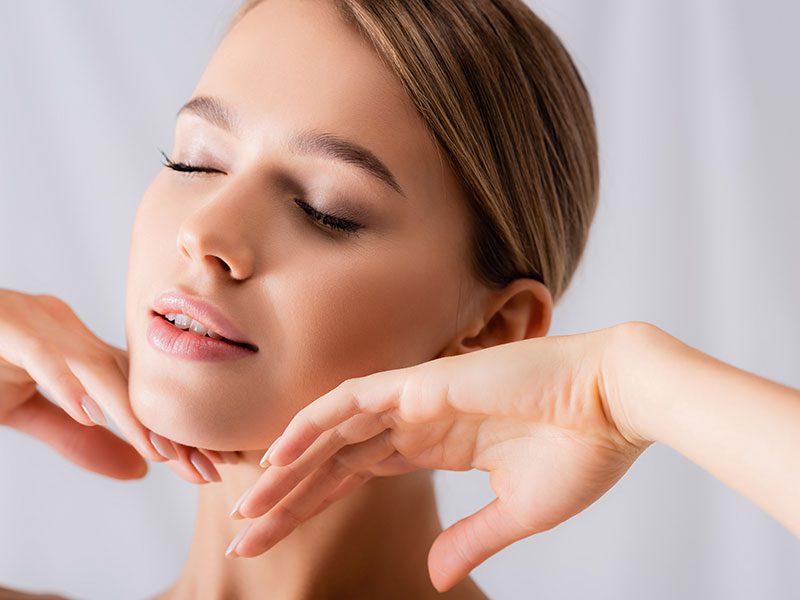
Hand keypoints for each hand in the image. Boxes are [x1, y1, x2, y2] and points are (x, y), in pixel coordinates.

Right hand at [0, 289, 224, 482]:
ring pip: (95, 366)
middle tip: (206, 467)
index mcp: (75, 345)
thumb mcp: (24, 411)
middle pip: (129, 379)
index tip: (209, 464)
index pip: (136, 389)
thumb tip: (138, 470)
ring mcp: (34, 320)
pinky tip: (89, 411)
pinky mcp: (2, 323)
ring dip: (129, 412)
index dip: (172, 426)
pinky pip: (40, 351)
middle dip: (168, 425)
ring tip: (162, 451)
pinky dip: (64, 381)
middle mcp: (65, 326)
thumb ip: (77, 437)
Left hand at [226, 322, 651, 591]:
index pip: (355, 475)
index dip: (313, 505)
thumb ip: (470, 539)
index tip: (275, 540)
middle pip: (333, 459)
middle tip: (245, 538)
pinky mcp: (425, 381)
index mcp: (435, 445)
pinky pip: (352, 400)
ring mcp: (417, 399)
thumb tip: (433, 574)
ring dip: (289, 467)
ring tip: (250, 507)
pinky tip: (277, 455)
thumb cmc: (582, 452)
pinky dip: (312, 423)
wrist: (619, 403)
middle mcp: (416, 420)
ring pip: (332, 432)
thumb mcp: (517, 514)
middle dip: (289, 497)